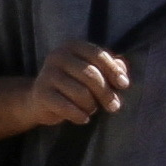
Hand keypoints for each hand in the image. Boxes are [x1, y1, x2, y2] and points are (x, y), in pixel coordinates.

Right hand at [17, 42, 131, 129]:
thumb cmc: (74, 83)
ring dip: (91, 106)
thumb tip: (122, 73)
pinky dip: (80, 116)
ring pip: (81, 93)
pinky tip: (84, 119)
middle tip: (114, 106)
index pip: (98, 55)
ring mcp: (47, 74)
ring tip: (91, 109)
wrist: (41, 99)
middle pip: (91, 75)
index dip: (113, 70)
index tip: (124, 85)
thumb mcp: (93, 71)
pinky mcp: (41, 93)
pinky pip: (67, 107)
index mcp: (73, 46)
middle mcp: (58, 56)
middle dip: (106, 93)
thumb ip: (110, 67)